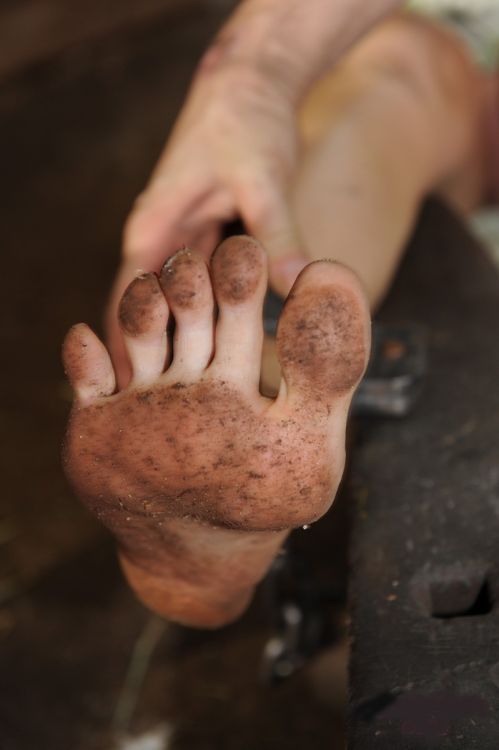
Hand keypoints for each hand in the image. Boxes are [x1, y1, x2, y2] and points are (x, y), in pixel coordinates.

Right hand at [106, 62, 308, 386]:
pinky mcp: (212, 241)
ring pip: (183, 306)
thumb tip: (295, 287)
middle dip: (163, 360)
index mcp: (152, 229)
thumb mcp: (263, 178)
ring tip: (209, 398)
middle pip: (152, 314)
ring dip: (193, 343)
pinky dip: (221, 317)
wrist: (254, 84)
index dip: (129, 355)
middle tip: (182, 418)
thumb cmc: (246, 122)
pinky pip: (212, 290)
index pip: (127, 306)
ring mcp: (186, 243)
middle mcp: (162, 241)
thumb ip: (277, 234)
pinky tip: (239, 349)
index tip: (142, 404)